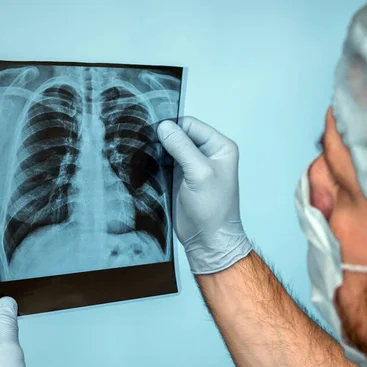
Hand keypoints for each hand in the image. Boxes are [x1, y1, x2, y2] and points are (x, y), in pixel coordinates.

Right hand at [157, 116, 251, 273]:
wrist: (208, 240)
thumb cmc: (214, 211)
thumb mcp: (199, 174)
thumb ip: (182, 148)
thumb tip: (165, 127)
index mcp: (219, 147)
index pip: (192, 125)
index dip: (174, 127)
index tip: (157, 134)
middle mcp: (207, 154)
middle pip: (179, 134)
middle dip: (164, 139)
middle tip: (149, 146)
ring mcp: (192, 167)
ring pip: (169, 149)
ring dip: (158, 152)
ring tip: (147, 157)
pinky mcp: (179, 179)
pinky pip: (164, 163)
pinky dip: (155, 163)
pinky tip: (147, 167)